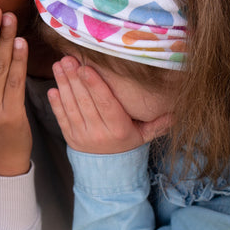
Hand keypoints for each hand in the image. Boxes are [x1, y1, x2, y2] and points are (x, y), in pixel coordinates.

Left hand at [48, 56, 172, 154]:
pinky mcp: (70, 138)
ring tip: (59, 66)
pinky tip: (53, 88)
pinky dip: (56, 104)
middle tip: (68, 59)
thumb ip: (158, 122)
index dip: (95, 86)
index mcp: (119, 130)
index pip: (106, 104)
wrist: (109, 170)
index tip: (86, 68)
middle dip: (75, 79)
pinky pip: (61, 119)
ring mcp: (82, 136)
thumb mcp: (145, 134)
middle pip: (86, 102)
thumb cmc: (127, 142)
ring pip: (72, 108)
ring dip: (64, 85)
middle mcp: (99, 134)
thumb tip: (177, 112)